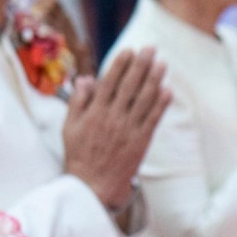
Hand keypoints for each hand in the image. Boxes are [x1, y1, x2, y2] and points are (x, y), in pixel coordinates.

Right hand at [63, 48, 170, 209]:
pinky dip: (160, 105)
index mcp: (94, 113)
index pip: (109, 82)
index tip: (129, 50)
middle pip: (130, 86)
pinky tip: (167, 90)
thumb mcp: (69, 128)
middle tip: (151, 49)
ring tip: (162, 63)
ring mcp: (128, 130)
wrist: (92, 187)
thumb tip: (86, 78)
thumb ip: (78, 102)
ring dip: (154, 79)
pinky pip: (152, 119)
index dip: (121, 64)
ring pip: (144, 100)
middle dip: (141, 65)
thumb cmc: (79, 156)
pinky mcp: (140, 142)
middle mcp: (112, 118)